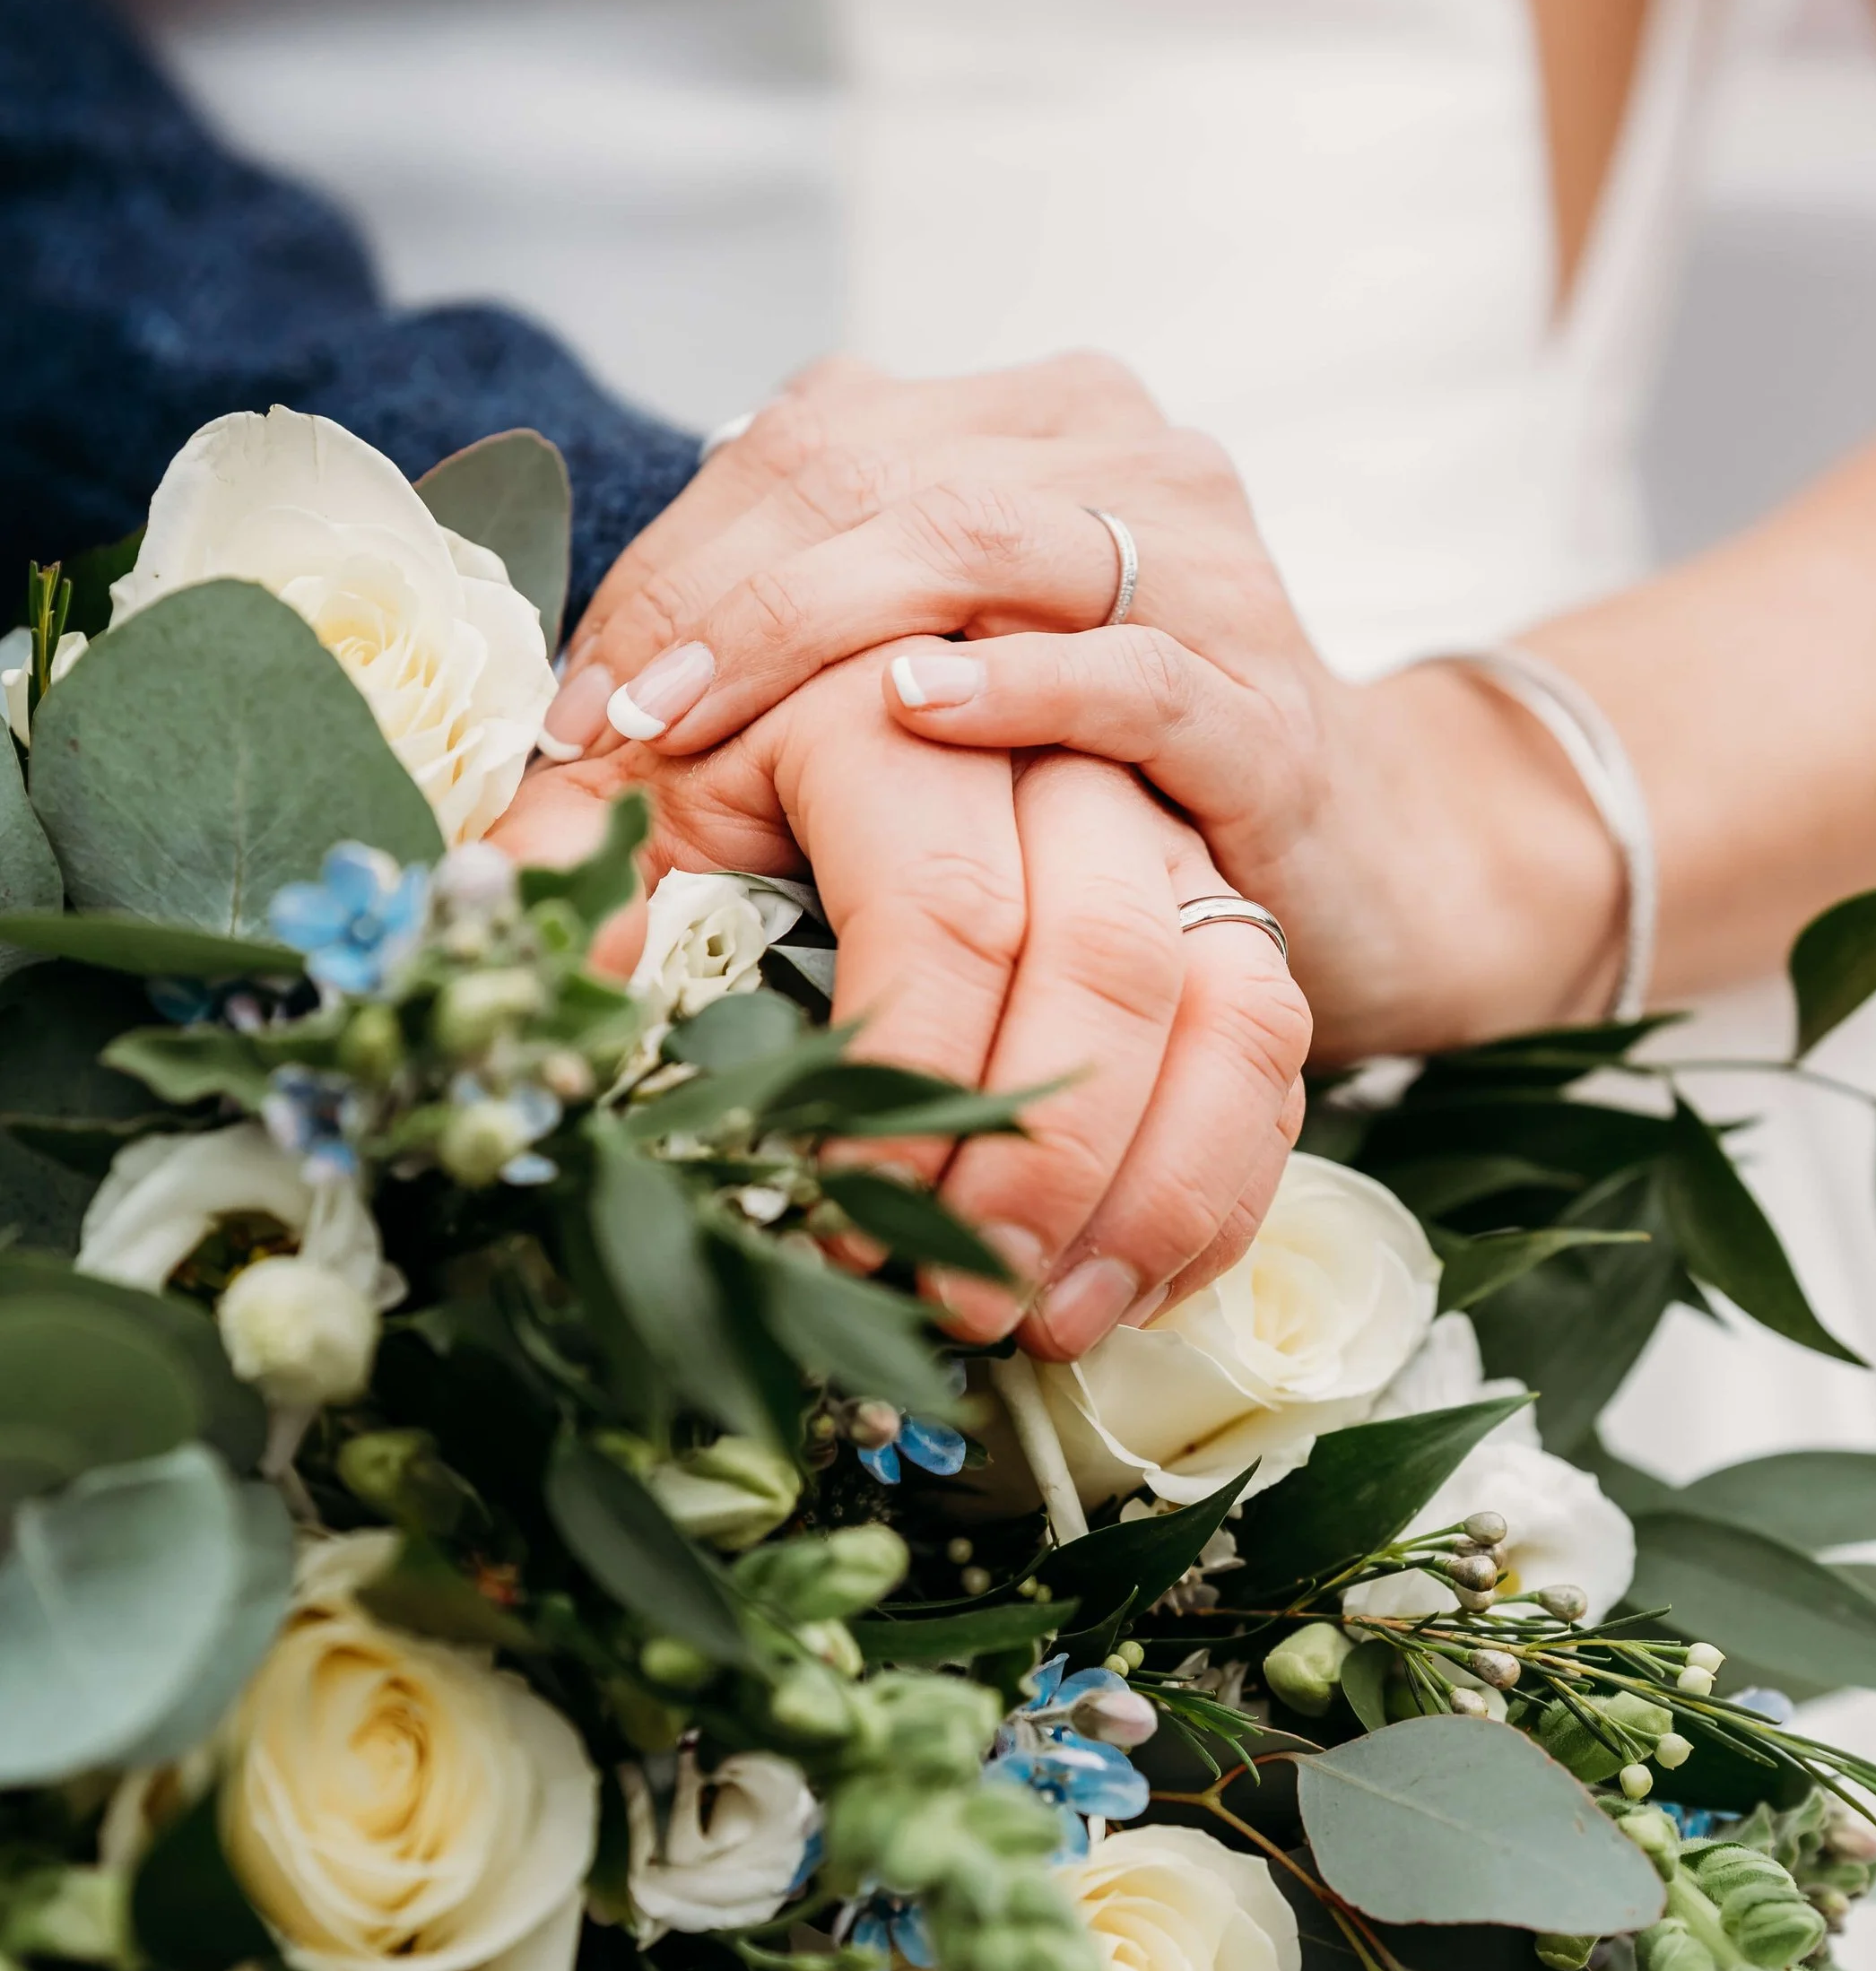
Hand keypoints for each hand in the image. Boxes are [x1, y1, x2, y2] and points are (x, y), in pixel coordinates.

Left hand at [492, 652, 1310, 1358]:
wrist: (942, 647)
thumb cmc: (753, 753)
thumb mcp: (645, 792)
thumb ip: (565, 864)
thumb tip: (503, 981)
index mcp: (888, 701)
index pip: (944, 911)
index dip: (906, 1090)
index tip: (840, 1228)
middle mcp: (1057, 734)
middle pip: (1104, 959)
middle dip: (1031, 1168)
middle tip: (951, 1306)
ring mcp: (1170, 803)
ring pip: (1224, 997)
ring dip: (1148, 1185)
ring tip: (1044, 1322)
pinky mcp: (1241, 874)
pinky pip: (1276, 1031)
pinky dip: (1223, 1176)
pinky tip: (1130, 1289)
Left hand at [540, 354, 1625, 1057]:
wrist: (1362, 853)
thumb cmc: (1110, 778)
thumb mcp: (950, 675)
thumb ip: (813, 642)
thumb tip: (589, 711)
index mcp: (1027, 424)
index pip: (808, 443)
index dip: (673, 566)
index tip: (575, 704)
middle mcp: (1121, 454)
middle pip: (874, 473)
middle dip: (715, 601)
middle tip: (611, 730)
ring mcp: (1208, 565)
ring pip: (982, 542)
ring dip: (813, 636)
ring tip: (697, 729)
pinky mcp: (1266, 702)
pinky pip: (1130, 671)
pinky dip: (1014, 687)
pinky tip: (913, 713)